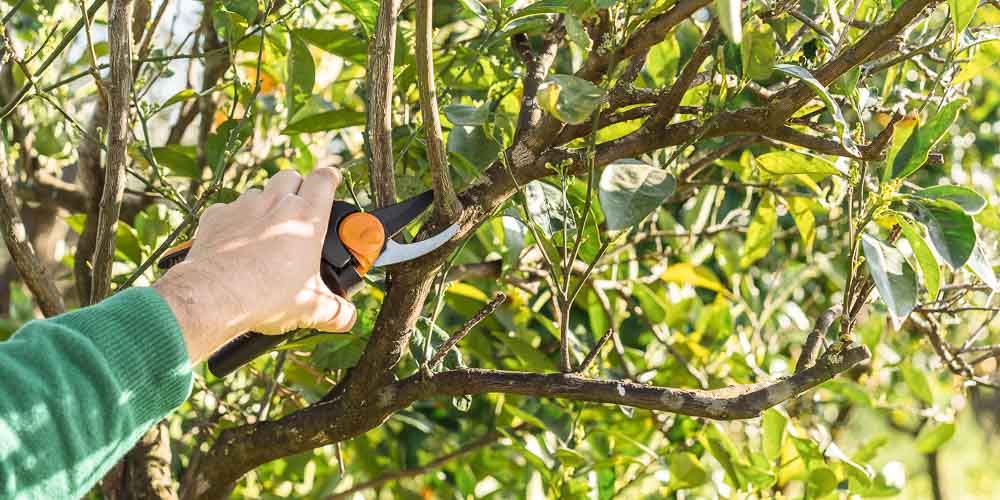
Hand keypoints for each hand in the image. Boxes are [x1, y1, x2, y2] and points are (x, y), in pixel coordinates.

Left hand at [153, 168, 356, 362]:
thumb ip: (336, 311)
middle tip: (298, 208)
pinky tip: (235, 242)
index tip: (331, 182)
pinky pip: (228, 209)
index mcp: (307, 218)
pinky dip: (234, 220)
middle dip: (296, 187)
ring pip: (258, 191)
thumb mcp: (312, 308)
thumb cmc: (268, 297)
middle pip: (290, 176)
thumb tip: (347, 318)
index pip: (324, 179)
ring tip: (266, 230)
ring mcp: (243, 207)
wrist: (215, 297)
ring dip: (265, 204)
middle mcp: (276, 204)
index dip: (330, 177)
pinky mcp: (216, 217)